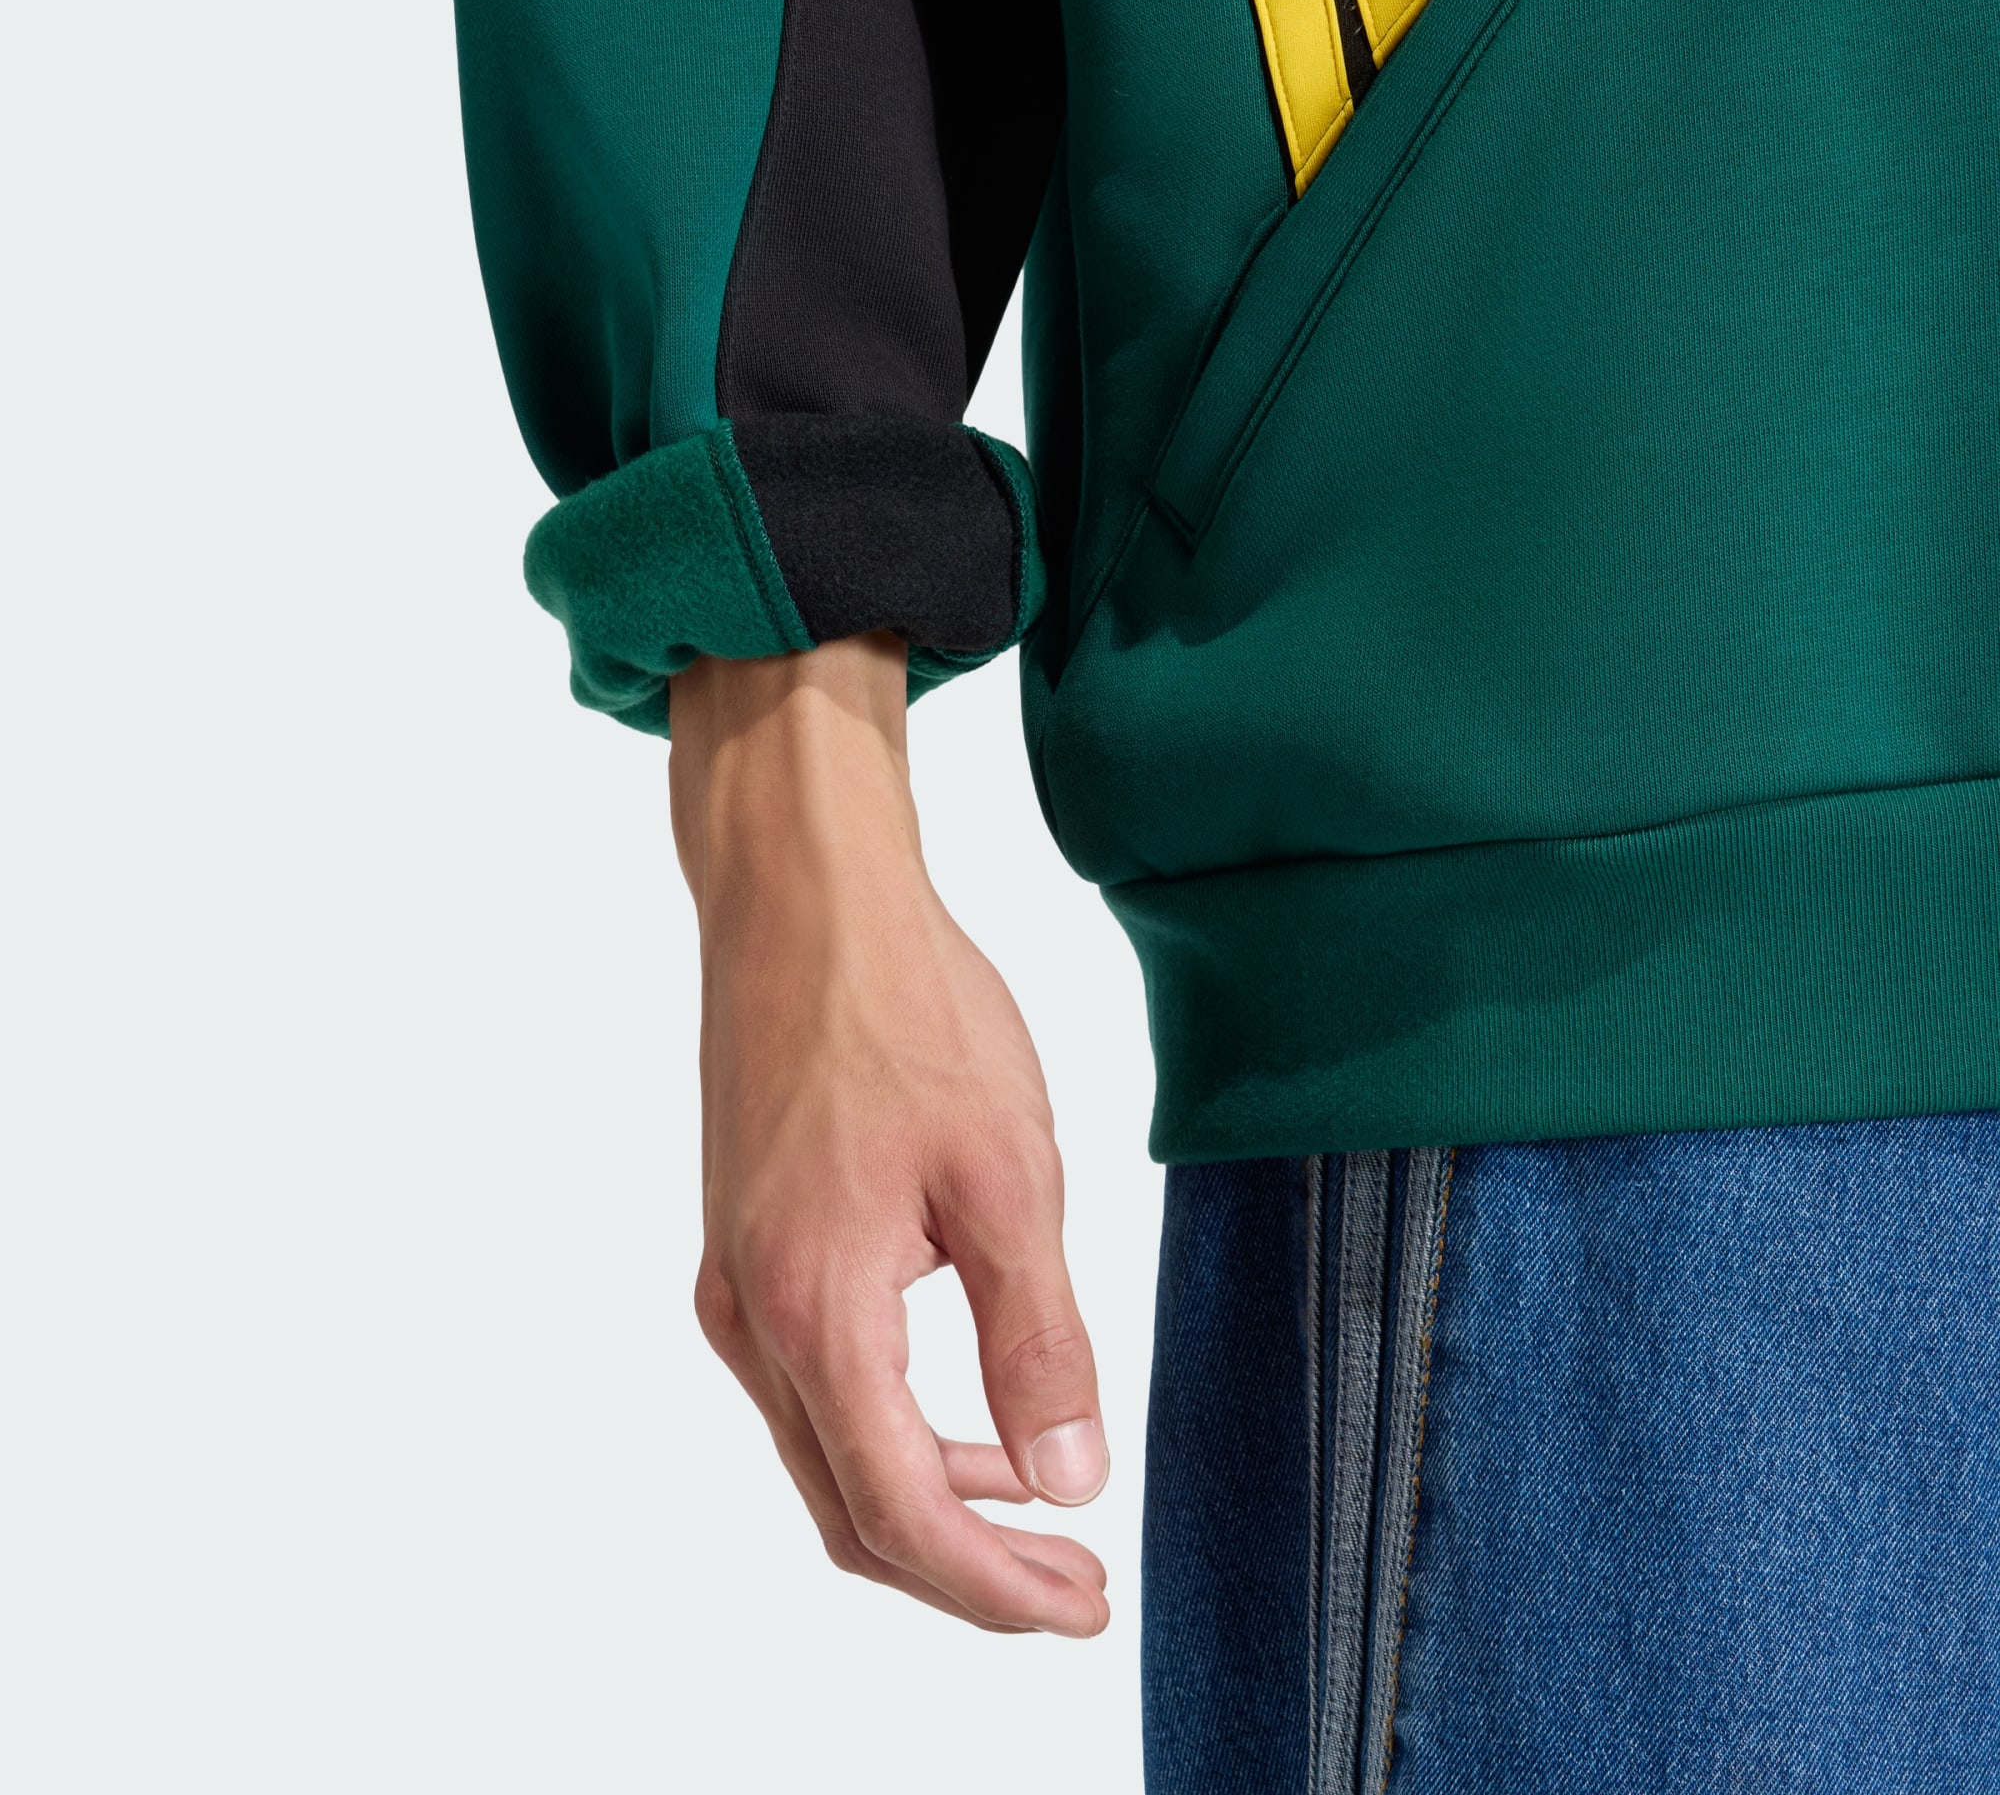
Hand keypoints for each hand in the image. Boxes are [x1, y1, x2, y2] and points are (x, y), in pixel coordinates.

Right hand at [669, 635, 1109, 1635]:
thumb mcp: (1008, 1176)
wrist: (802, 901)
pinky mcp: (745, 1243)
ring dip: (929, 1499)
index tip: (1082, 1606)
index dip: (995, 1587)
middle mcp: (755, 1317)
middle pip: (851, 1507)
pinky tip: (966, 1405)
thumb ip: (1036, 1337)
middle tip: (1071, 1582)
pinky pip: (813, 1382)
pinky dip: (891, 1427)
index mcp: (818, 1311)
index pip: (900, 1514)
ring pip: (828, 1448)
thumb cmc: (904, 1013)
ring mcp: (737, 1282)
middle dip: (965, 1568)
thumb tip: (1066, 1476)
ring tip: (1037, 1503)